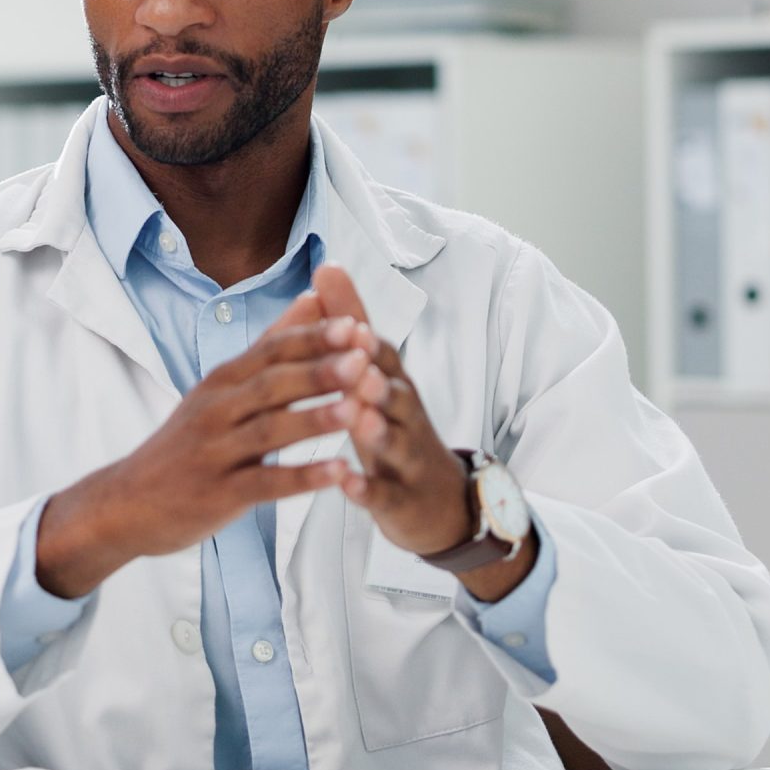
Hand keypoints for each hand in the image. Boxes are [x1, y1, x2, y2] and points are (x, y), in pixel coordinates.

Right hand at [35, 290, 369, 598]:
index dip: (312, 339)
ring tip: (358, 411)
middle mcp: (216, 411)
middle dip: (319, 370)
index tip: (355, 324)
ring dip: (314, 420)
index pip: (269, 351)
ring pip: (269, 431)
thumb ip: (268, 347)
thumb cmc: (186, 443)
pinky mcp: (219, 494)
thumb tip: (311, 298)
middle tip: (364, 357)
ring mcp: (215, 453)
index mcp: (221, 382)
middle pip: (271, 385)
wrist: (129, 502)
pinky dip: (303, 478)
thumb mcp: (219, 389)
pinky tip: (339, 474)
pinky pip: (265, 483)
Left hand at [298, 264, 536, 600]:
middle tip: (357, 360)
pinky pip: (385, 494)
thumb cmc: (396, 428)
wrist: (443, 503)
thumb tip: (326, 266)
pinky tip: (346, 482)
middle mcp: (404, 415)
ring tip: (359, 417)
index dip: (359, 326)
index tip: (338, 301)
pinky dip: (366, 488)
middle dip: (376, 374)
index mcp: (393, 383)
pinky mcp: (401, 499)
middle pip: (394, 391)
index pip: (378, 349)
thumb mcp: (375, 375)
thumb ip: (352, 325)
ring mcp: (407, 458)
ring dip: (378, 428)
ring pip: (395, 440)